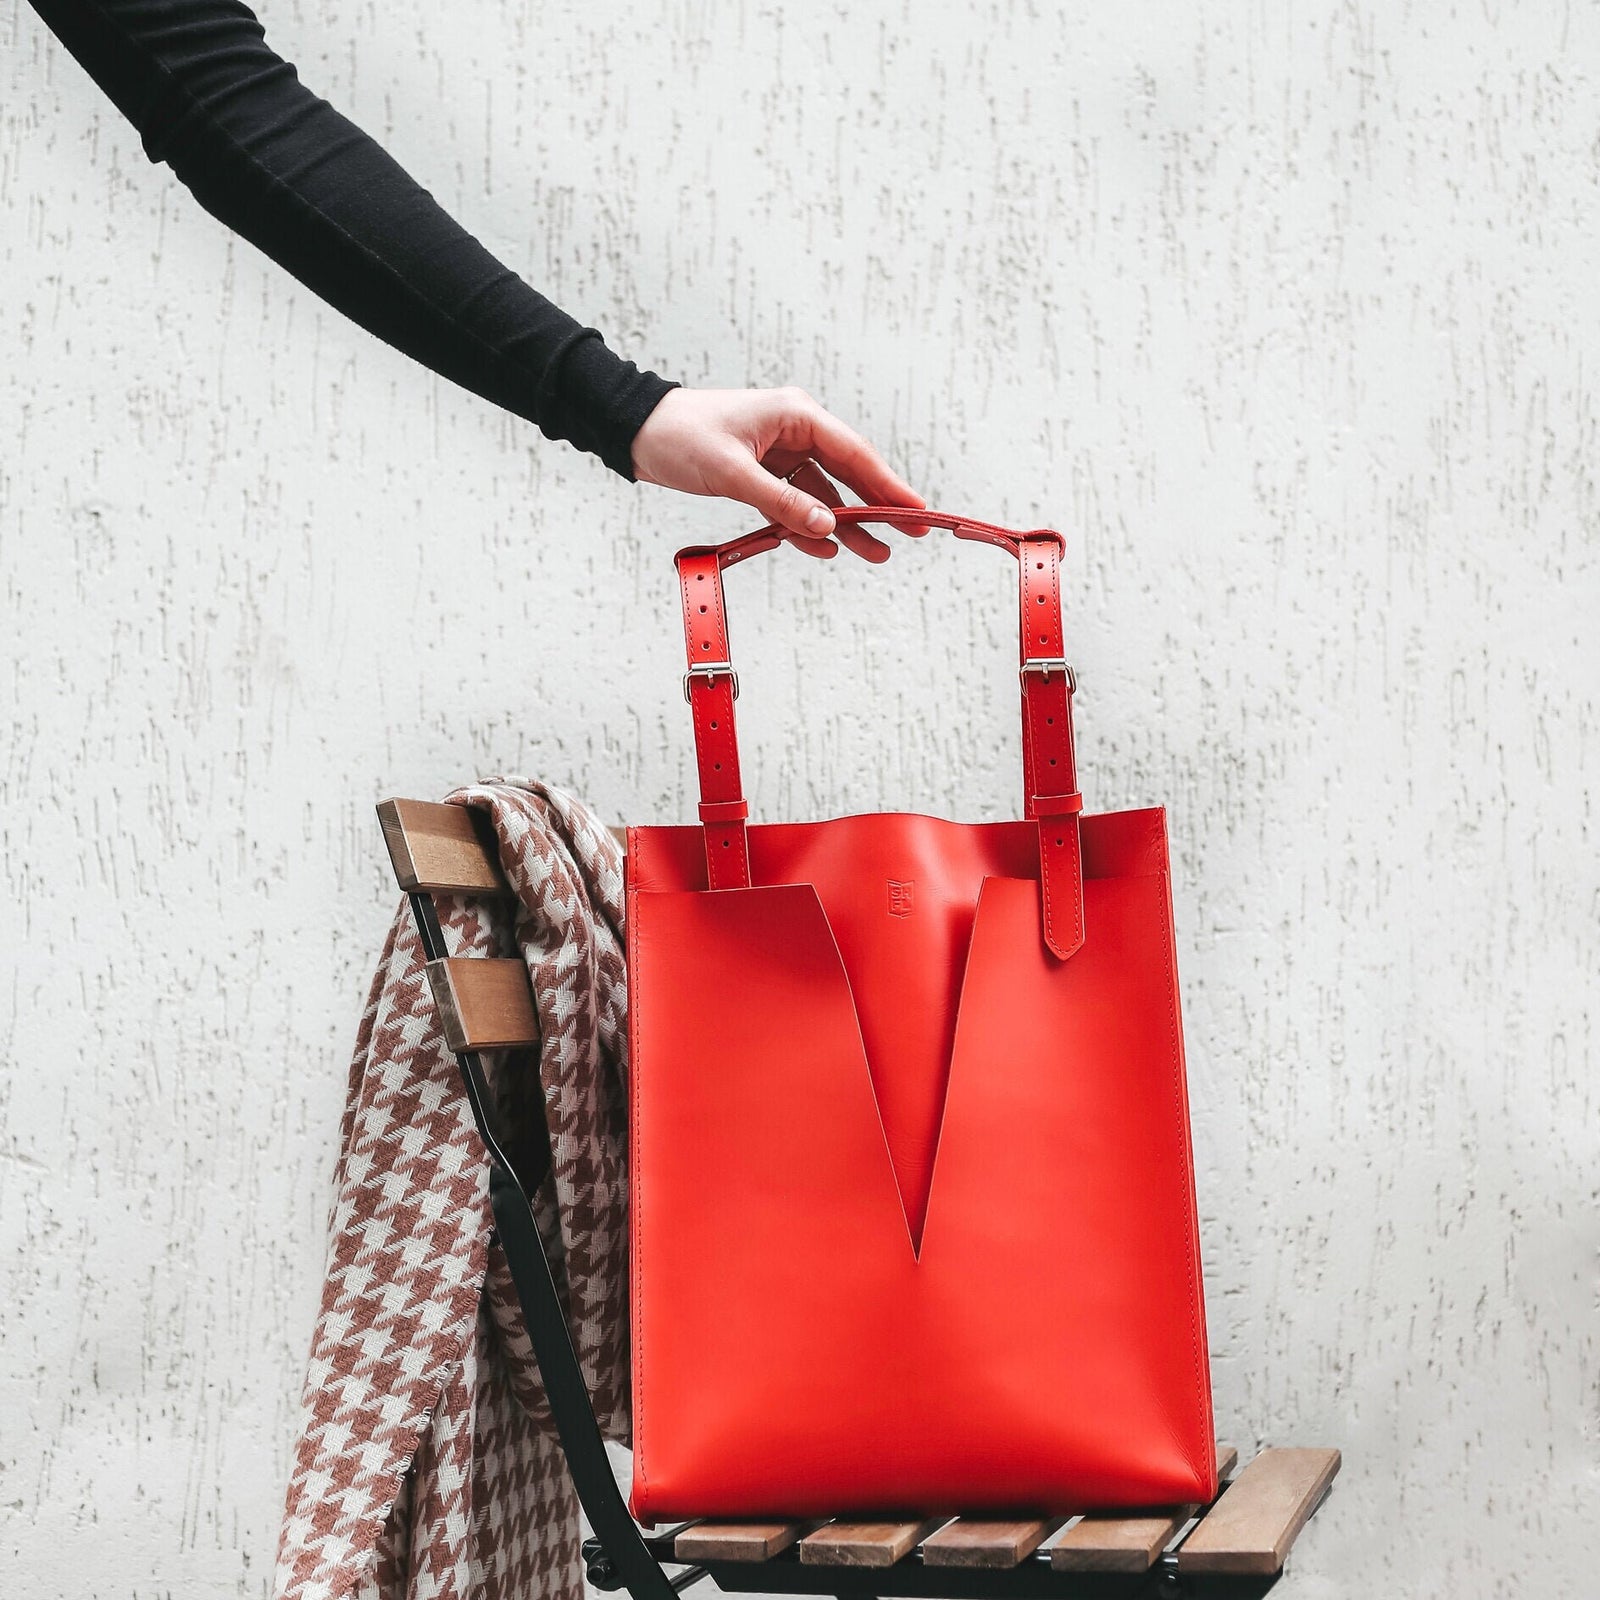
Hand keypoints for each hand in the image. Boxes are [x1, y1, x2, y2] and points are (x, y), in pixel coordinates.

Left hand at [630, 386, 925, 561]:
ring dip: (845, 523)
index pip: (854, 453)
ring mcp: (780, 453)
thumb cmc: (679, 435)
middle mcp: (795, 431)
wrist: (636, 433)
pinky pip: (795, 503)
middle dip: (877, 506)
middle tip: (910, 534)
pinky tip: (824, 548)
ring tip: (874, 554)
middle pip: (847, 473)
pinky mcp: (762, 473)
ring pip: (823, 493)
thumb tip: (827, 528)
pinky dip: (806, 526)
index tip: (916, 508)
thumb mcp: (732, 472)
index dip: (888, 484)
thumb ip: (782, 502)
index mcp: (795, 415)